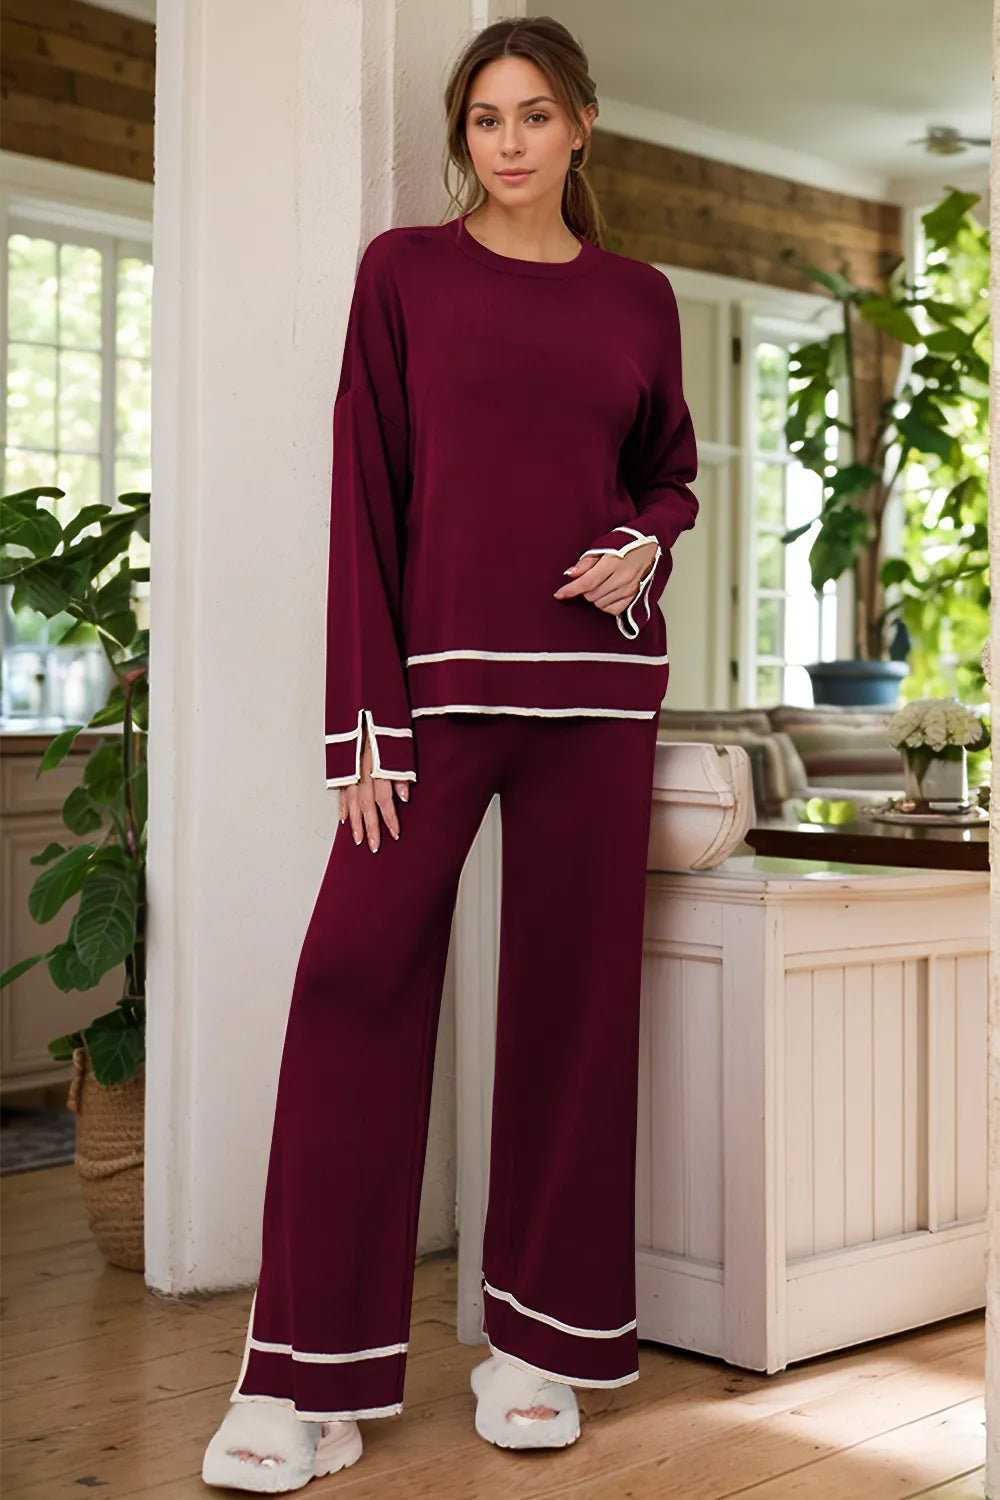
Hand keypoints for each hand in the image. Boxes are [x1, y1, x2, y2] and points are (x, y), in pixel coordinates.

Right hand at [338, 724, 408, 851]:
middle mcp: (361, 769)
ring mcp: (349, 768)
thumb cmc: (384, 723)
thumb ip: (401, 769)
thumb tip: (405, 795)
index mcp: (376, 764)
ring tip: (357, 839)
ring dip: (355, 822)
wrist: (363, 702)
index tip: (396, 833)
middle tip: (375, 846)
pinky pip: (341, 789)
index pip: (384, 798)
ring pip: (351, 801)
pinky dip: (343, 805)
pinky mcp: (342, 765)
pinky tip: (344, 818)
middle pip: (366, 805)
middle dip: (371, 828)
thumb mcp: (399, 743)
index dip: (390, 818)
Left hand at [552, 540, 657, 620]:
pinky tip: (607, 594)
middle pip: (591, 595)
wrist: (650, 545)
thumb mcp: (603, 546)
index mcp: (613, 563)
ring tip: (600, 584)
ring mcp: (630, 589)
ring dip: (595, 597)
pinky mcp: (634, 596)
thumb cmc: (625, 542)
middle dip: (585, 589)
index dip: (570, 590)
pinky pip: (613, 610)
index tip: (558, 594)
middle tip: (590, 578)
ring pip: (600, 604)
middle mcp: (622, 578)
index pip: (587, 582)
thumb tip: (569, 574)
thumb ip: (586, 562)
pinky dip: (606, 604)